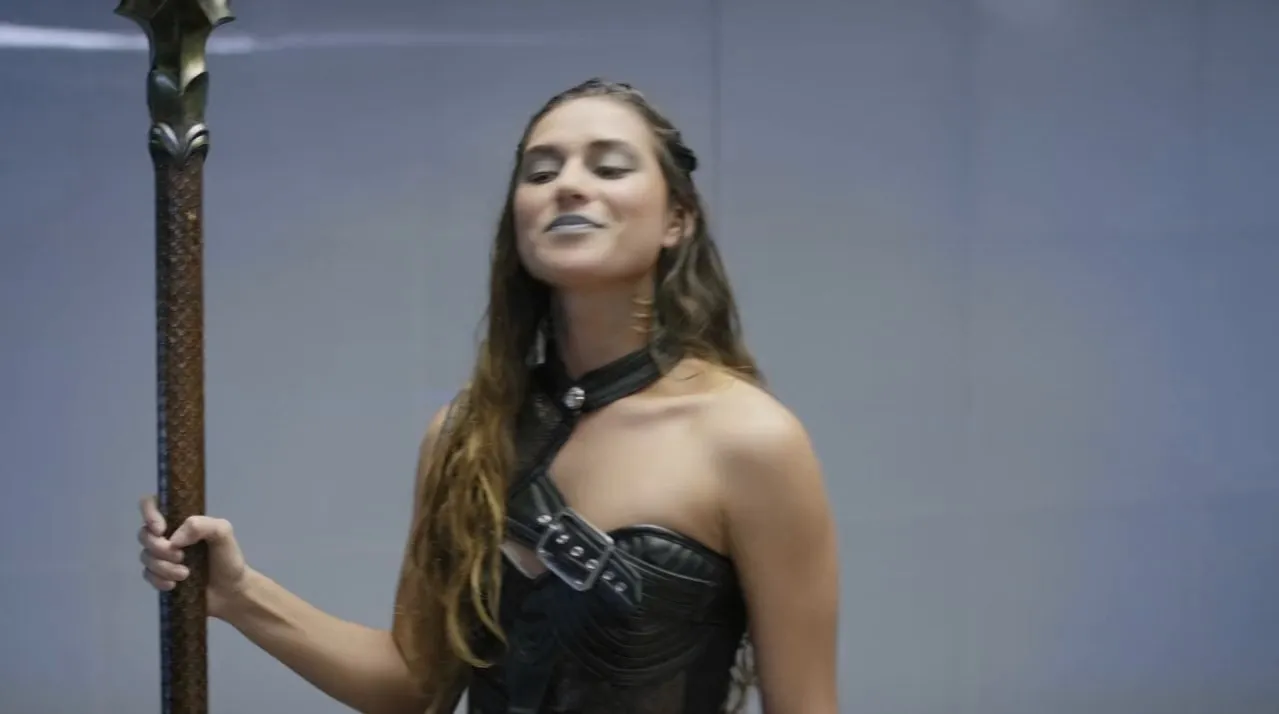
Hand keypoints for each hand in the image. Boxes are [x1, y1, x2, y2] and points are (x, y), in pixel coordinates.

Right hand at [137, 495, 250, 619]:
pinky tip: (174, 585)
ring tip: (185, 574)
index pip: (152, 503)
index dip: (149, 514)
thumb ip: (201, 525)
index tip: (161, 530)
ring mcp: (162, 556)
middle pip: (144, 534)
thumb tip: (174, 539)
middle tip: (181, 557)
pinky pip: (147, 575)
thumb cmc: (228, 558)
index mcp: (181, 519)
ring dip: (163, 567)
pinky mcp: (159, 575)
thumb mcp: (223, 532)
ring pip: (145, 556)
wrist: (230, 591)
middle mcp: (168, 535)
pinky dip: (158, 580)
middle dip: (159, 548)